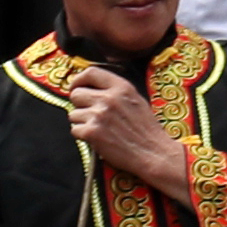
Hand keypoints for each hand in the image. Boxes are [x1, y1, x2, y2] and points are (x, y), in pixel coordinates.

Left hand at [64, 67, 192, 202]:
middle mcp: (109, 98)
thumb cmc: (146, 130)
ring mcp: (99, 115)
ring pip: (73, 114)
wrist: (153, 153)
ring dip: (82, 122)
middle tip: (91, 114)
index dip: (79, 80)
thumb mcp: (137, 100)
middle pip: (76, 94)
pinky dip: (83, 136)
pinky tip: (98, 139)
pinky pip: (75, 130)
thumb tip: (91, 88)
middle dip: (80, 105)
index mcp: (122, 88)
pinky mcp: (92, 132)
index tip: (77, 87)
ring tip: (99, 129)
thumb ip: (116, 91)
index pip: (91, 73)